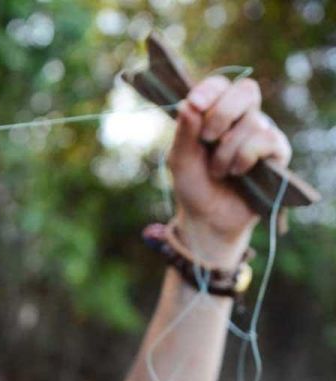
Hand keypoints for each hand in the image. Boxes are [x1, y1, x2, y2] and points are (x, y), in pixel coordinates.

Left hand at [167, 76, 291, 263]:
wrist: (209, 218)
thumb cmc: (194, 185)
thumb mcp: (180, 160)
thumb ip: (184, 132)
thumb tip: (188, 104)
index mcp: (215, 114)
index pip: (220, 85)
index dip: (210, 89)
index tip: (195, 104)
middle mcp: (241, 118)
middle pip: (246, 90)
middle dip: (222, 113)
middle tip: (207, 138)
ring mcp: (261, 133)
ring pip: (252, 121)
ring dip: (227, 150)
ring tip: (217, 171)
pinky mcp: (276, 152)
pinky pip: (266, 140)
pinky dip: (244, 157)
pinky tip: (236, 172)